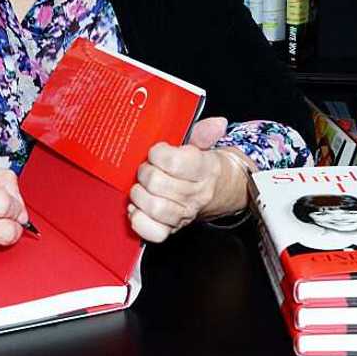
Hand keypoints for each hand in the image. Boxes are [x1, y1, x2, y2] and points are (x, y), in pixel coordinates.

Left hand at [127, 117, 250, 242]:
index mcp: (203, 170)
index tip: (157, 151)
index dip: (157, 153)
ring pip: (154, 207)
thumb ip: (204, 132)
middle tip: (147, 168)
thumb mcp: (204, 145)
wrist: (219, 191)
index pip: (173, 162)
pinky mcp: (172, 229)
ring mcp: (183, 214)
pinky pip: (152, 232)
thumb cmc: (204, 167)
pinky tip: (138, 208)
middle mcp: (194, 195)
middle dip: (145, 172)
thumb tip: (217, 123)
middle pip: (156, 183)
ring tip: (141, 187)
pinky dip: (139, 220)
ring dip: (139, 195)